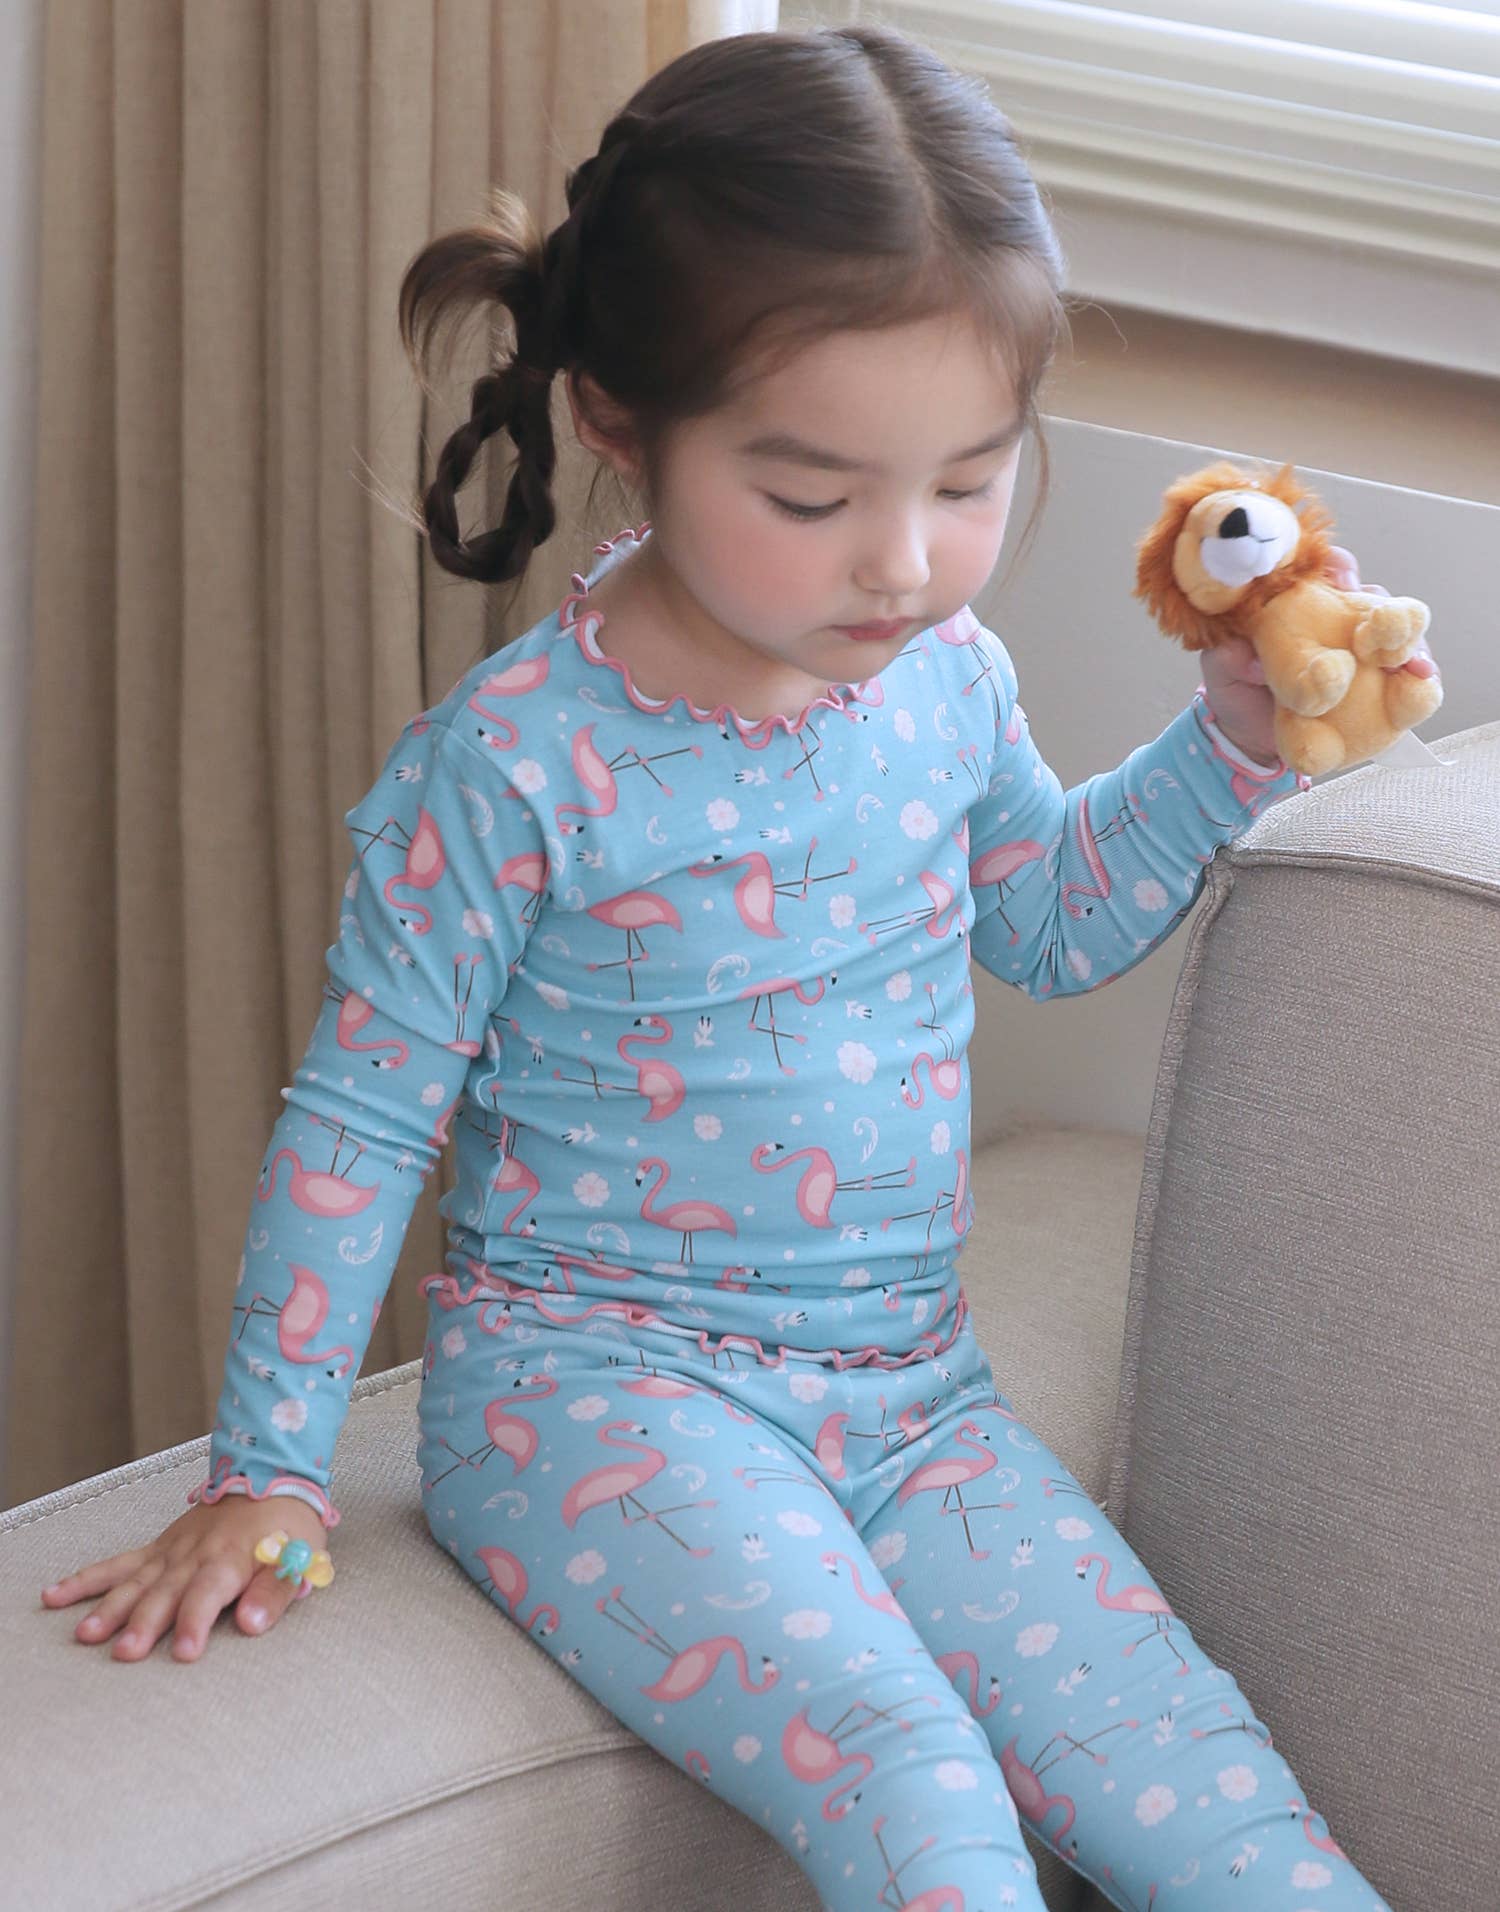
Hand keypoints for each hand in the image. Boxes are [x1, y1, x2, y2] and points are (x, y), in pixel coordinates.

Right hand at [39, 1493, 331, 1662]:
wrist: (270, 1477)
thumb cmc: (287, 1526)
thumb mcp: (299, 1557)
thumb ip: (274, 1592)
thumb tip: (253, 1624)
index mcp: (230, 1558)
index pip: (209, 1594)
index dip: (196, 1622)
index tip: (185, 1652)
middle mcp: (194, 1555)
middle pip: (165, 1593)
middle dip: (145, 1623)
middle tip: (126, 1653)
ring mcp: (171, 1552)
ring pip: (136, 1582)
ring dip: (111, 1608)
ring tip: (87, 1634)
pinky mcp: (157, 1549)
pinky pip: (119, 1564)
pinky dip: (87, 1579)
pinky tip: (56, 1595)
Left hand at [1199, 545, 1440, 766]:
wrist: (1251, 741)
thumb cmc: (1239, 692)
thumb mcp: (1222, 672)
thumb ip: (1228, 657)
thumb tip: (1245, 654)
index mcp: (1307, 604)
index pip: (1331, 573)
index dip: (1340, 568)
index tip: (1342, 578)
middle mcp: (1344, 623)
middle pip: (1374, 600)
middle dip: (1381, 605)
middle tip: (1377, 616)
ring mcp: (1369, 658)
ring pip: (1402, 636)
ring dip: (1409, 642)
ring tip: (1407, 656)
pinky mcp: (1386, 692)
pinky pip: (1413, 682)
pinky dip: (1421, 681)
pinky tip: (1420, 680)